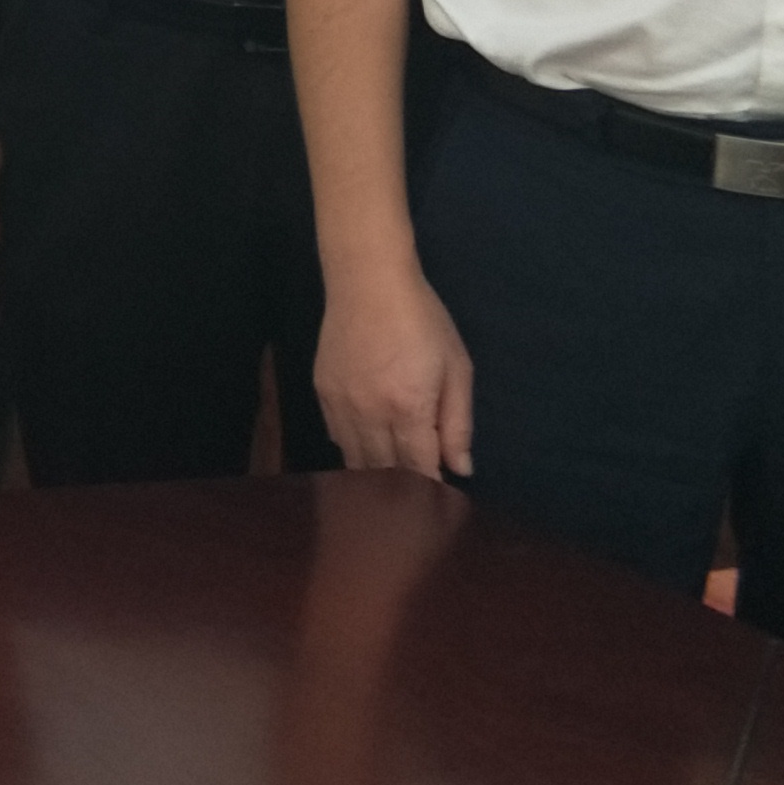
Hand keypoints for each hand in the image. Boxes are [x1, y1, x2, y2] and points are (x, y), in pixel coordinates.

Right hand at [314, 270, 473, 480]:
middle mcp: (370, 413)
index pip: (420, 469)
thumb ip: (458, 422)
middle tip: (420, 498)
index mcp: (408, 407)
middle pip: (386, 472)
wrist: (367, 282)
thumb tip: (461, 467)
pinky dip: (353, 451)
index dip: (433, 489)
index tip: (443, 502)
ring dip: (376, 477)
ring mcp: (341, 405)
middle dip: (405, 490)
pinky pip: (336, 437)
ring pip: (355, 461)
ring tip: (394, 485)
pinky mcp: (322, 393)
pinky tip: (367, 451)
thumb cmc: (423, 320)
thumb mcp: (456, 367)